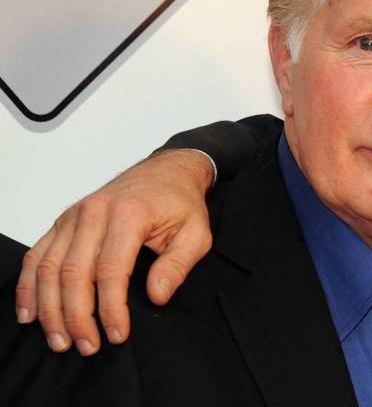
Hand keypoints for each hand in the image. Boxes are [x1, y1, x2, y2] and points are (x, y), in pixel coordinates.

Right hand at [14, 150, 214, 355]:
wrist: (167, 171)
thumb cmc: (180, 202)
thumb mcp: (196, 233)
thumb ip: (178, 265)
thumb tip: (157, 296)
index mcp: (129, 214)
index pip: (112, 270)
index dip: (111, 308)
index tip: (116, 334)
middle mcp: (95, 213)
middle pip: (73, 273)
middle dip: (76, 316)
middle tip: (86, 345)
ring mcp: (73, 217)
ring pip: (49, 268)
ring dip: (49, 308)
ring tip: (60, 339)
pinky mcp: (63, 222)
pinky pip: (37, 255)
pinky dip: (29, 286)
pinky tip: (30, 312)